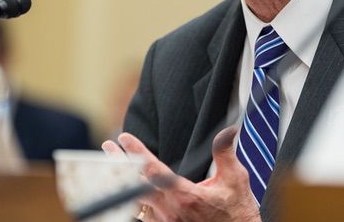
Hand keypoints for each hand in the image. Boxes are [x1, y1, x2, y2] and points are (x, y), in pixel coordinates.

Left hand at [101, 126, 260, 221]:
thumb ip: (225, 153)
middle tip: (107, 146)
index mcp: (185, 195)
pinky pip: (142, 214)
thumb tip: (227, 130)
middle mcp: (170, 210)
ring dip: (122, 180)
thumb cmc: (236, 212)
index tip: (125, 138)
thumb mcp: (235, 180)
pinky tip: (125, 189)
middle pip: (136, 183)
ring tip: (111, 165)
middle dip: (120, 163)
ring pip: (135, 200)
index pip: (154, 169)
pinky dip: (132, 199)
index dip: (137, 152)